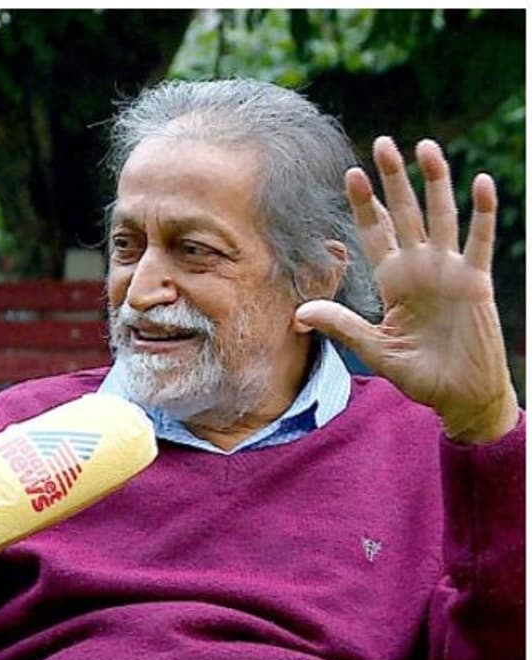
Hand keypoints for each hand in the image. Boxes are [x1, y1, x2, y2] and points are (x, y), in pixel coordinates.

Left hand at [295, 137, 518, 443]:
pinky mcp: (475, 282)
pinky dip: (482, 211)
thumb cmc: (419, 372)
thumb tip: (299, 313)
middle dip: (393, 179)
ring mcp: (450, 271)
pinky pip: (479, 241)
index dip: (363, 204)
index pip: (375, 232)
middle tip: (382, 142)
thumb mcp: (373, 347)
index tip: (348, 173)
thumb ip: (342, 326)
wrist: (460, 395)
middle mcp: (420, 267)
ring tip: (425, 146)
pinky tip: (480, 182)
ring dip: (435, 181)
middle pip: (404, 213)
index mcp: (393, 280)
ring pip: (441, 215)